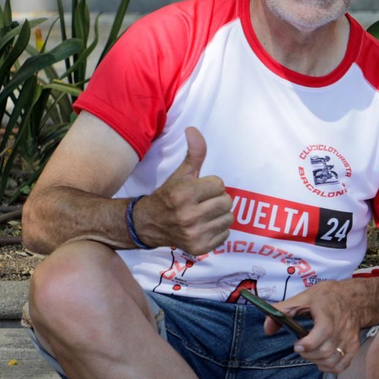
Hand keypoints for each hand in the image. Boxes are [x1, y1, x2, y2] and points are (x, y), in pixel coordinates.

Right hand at [135, 127, 231, 254]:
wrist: (149, 224)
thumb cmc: (168, 196)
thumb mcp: (181, 174)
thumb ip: (193, 153)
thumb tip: (193, 129)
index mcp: (183, 195)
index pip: (219, 185)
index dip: (210, 185)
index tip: (198, 190)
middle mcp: (188, 216)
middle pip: (227, 202)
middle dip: (217, 199)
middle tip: (202, 202)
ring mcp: (193, 234)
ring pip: (229, 218)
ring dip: (219, 215)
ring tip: (203, 214)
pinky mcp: (199, 248)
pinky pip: (226, 235)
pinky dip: (218, 230)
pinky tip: (203, 226)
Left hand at [270, 281, 361, 374]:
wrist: (355, 299)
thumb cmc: (327, 297)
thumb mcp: (304, 297)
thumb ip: (282, 311)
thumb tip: (267, 329)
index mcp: (328, 314)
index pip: (323, 332)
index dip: (308, 344)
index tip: (297, 345)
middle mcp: (341, 328)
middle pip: (325, 352)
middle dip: (308, 355)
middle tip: (301, 348)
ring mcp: (349, 339)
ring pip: (333, 361)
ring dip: (317, 362)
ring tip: (311, 353)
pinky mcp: (354, 346)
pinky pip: (342, 365)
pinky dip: (330, 367)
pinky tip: (322, 360)